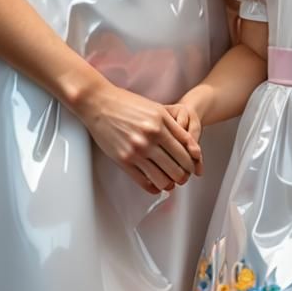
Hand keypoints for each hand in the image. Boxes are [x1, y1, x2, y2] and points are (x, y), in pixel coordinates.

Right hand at [77, 79, 202, 194]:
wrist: (99, 103)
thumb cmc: (127, 104)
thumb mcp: (157, 109)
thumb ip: (175, 128)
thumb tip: (191, 146)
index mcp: (161, 125)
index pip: (186, 152)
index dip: (192, 163)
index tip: (192, 166)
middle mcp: (150, 139)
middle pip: (177, 168)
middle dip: (183, 175)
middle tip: (182, 176)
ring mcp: (136, 151)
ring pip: (163, 179)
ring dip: (170, 183)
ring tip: (170, 181)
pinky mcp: (123, 160)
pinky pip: (144, 182)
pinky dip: (153, 187)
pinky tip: (155, 184)